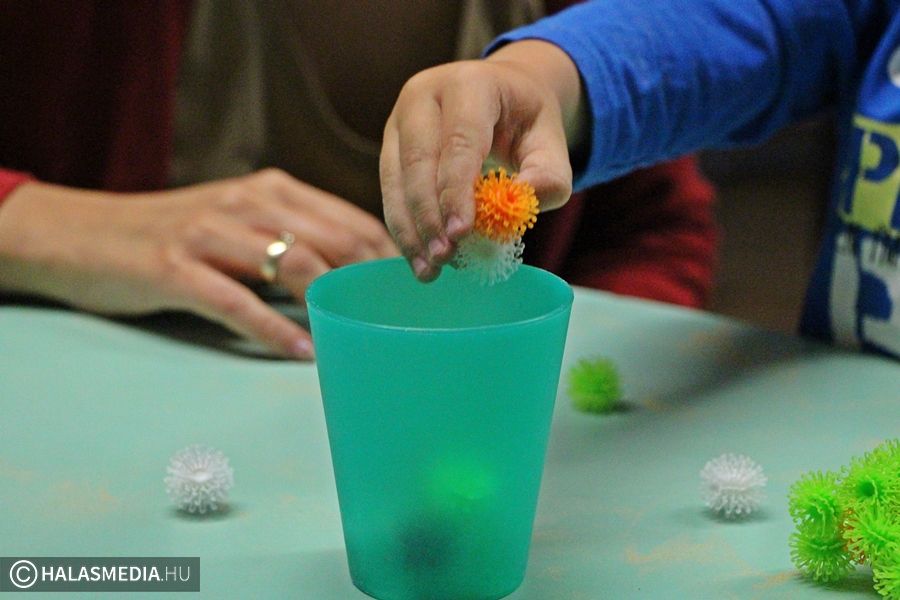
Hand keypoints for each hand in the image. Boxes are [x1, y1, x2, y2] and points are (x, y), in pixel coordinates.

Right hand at [0, 168, 397, 358]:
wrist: (82, 234)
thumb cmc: (173, 234)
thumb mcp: (237, 220)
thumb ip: (290, 236)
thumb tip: (351, 274)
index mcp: (269, 190)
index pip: (348, 220)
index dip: (388, 254)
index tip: (417, 286)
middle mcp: (246, 203)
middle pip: (332, 241)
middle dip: (375, 279)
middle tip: (405, 315)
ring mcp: (209, 234)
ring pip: (292, 264)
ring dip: (334, 301)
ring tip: (366, 332)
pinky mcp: (174, 268)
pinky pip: (237, 302)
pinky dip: (276, 330)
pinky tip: (304, 353)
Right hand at [379, 40, 583, 280]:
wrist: (501, 93)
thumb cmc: (526, 120)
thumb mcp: (550, 140)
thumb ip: (548, 174)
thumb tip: (522, 203)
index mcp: (469, 84)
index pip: (459, 141)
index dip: (456, 190)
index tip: (460, 234)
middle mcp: (424, 95)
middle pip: (418, 161)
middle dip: (429, 216)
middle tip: (444, 258)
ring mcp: (400, 118)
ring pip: (395, 179)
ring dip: (410, 229)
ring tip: (428, 270)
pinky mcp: (390, 145)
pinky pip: (389, 190)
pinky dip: (404, 227)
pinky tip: (419, 259)